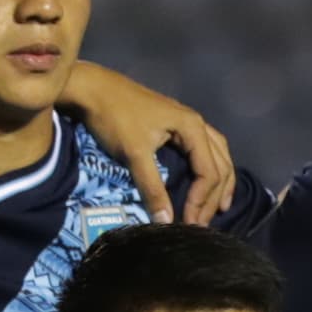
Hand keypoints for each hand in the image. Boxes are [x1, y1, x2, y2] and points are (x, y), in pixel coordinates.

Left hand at [74, 70, 238, 223]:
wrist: (91, 88)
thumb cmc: (114, 118)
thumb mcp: (134, 154)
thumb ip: (152, 188)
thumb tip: (166, 222)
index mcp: (192, 127)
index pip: (209, 171)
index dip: (201, 201)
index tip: (189, 223)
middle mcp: (196, 122)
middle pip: (219, 164)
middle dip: (213, 196)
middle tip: (203, 223)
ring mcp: (187, 121)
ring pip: (217, 154)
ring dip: (220, 181)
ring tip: (220, 206)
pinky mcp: (175, 123)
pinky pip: (205, 148)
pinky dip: (210, 167)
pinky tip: (206, 179)